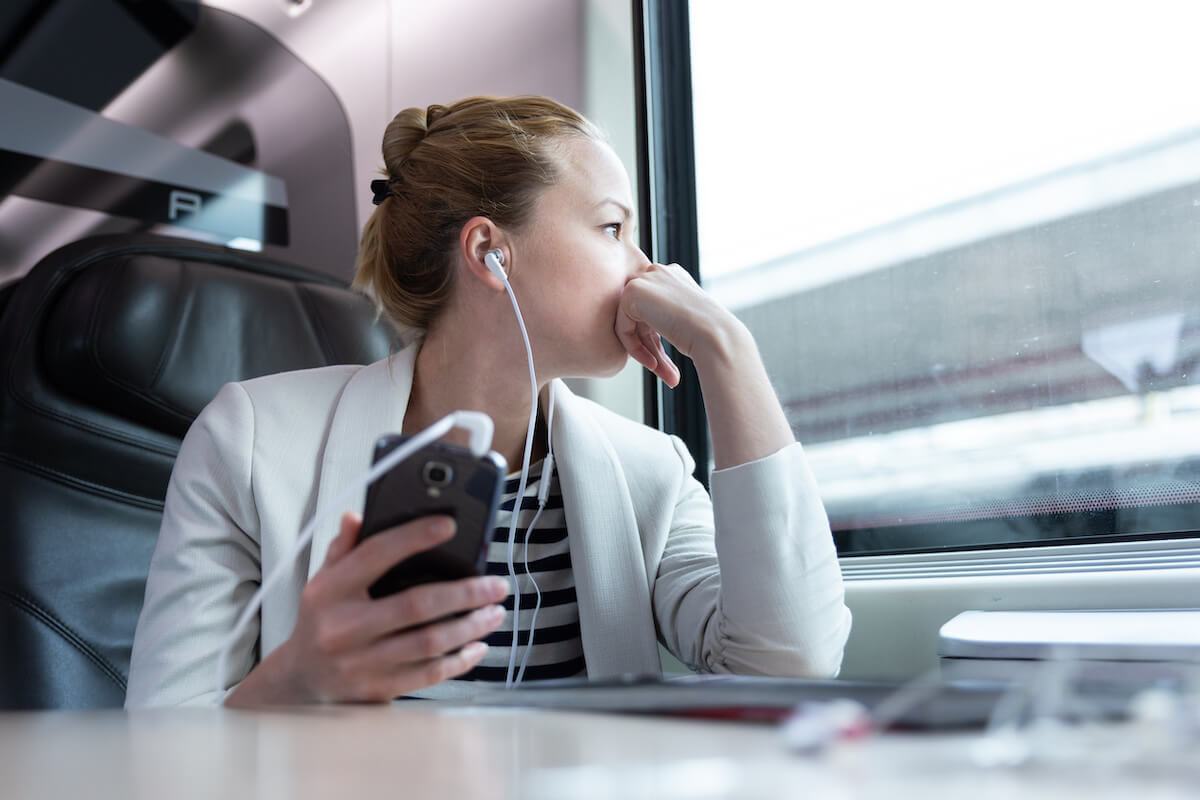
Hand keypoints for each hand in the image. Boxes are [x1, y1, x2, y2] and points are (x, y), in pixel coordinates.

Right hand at [228, 512, 508, 705]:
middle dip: (465, 593)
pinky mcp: (377, 690)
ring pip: (429, 643)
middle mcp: (343, 627)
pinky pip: (428, 674)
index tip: (449, 525)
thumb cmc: (322, 619)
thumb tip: (356, 516)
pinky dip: (459, 660)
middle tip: (497, 585)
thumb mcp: (324, 580)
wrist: (301, 679)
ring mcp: (360, 663)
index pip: (375, 555)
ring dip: (470, 627)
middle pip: (416, 605)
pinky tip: (478, 646)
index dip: (413, 537)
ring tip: (496, 612)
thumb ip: (344, 548)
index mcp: (330, 591)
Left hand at [615, 262, 738, 386]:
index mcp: (674, 276)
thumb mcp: (686, 320)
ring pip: (631, 324)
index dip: (655, 339)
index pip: (653, 309)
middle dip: (650, 347)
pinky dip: (634, 348)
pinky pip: (623, 327)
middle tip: (668, 373)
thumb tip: (642, 334)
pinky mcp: (632, 292)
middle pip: (640, 317)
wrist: (715, 335)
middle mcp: (658, 272)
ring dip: (645, 352)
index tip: (665, 363)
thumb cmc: (710, 333)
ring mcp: (645, 279)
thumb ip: (664, 318)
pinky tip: (652, 363)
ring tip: (664, 374)